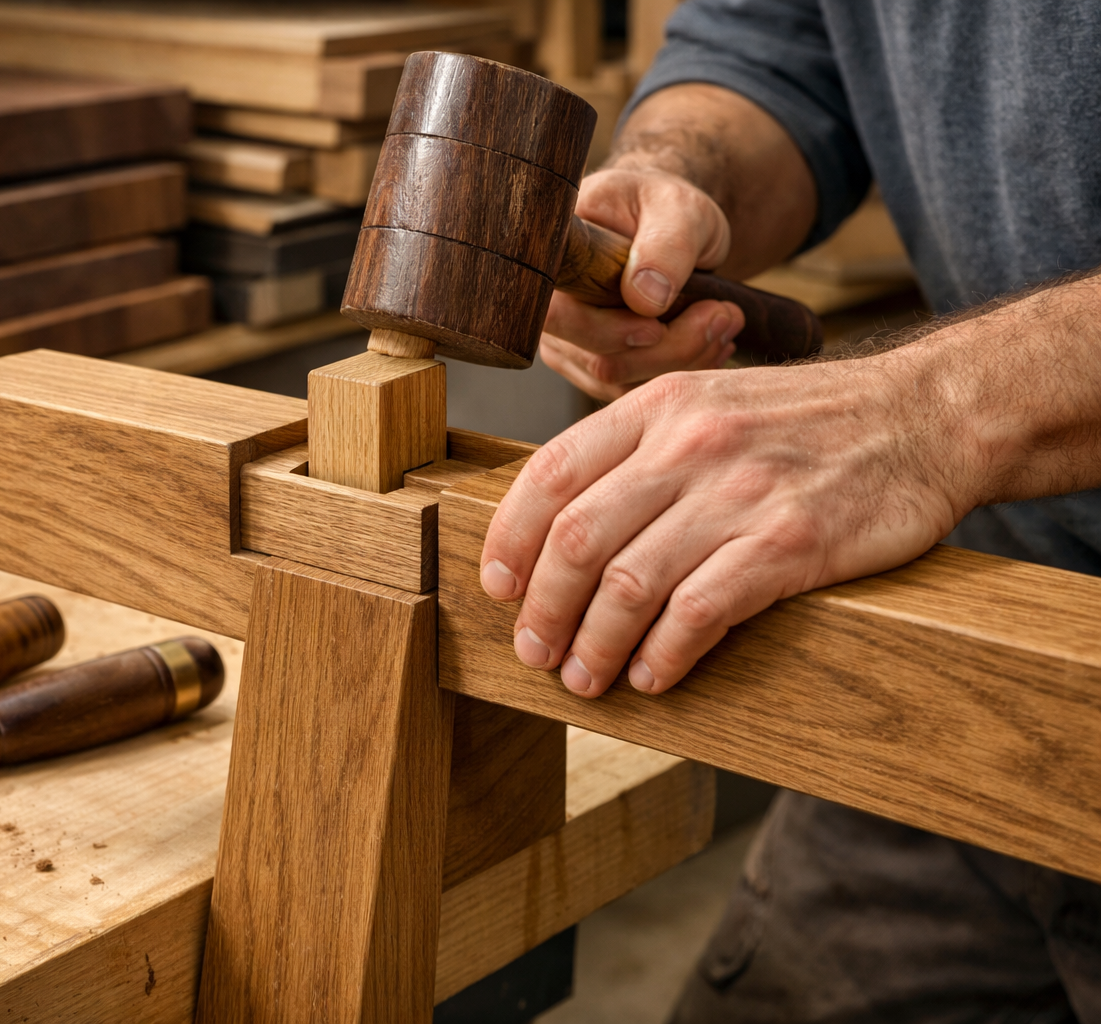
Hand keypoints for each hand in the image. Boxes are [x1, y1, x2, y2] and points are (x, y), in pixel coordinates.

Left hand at [477, 350, 970, 696]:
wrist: (927, 416)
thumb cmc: (808, 421)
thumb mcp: (709, 404)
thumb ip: (639, 452)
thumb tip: (561, 525)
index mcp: (659, 408)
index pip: (550, 474)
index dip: (510, 539)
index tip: (495, 586)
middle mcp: (690, 444)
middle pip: (577, 537)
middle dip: (542, 609)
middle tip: (533, 652)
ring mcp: (741, 492)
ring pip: (629, 582)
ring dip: (595, 644)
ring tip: (585, 678)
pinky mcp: (792, 542)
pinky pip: (701, 610)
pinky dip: (666, 653)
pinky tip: (652, 676)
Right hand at [542, 167, 744, 399]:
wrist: (669, 228)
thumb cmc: (666, 209)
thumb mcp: (679, 209)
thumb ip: (666, 246)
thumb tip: (644, 298)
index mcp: (553, 260)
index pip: (555, 315)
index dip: (604, 331)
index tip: (658, 325)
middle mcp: (553, 309)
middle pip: (598, 359)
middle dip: (670, 348)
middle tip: (723, 315)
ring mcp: (570, 343)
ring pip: (622, 381)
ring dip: (684, 360)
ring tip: (724, 320)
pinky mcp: (596, 366)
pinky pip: (634, 389)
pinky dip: (680, 370)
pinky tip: (709, 341)